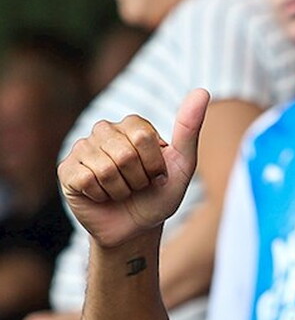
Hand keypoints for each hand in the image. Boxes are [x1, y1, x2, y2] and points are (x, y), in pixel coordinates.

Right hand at [58, 88, 209, 248]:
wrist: (137, 229)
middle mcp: (104, 131)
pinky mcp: (68, 170)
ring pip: (105, 168)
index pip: (143, 136)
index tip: (157, 175)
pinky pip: (86, 179)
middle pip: (124, 153)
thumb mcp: (182, 165)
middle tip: (139, 186)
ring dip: (122, 190)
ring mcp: (82, 149)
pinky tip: (103, 197)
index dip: (155, 165)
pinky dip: (103, 196)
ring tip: (122, 192)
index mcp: (131, 125)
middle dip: (139, 179)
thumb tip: (202, 90)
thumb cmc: (159, 196)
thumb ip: (189, 129)